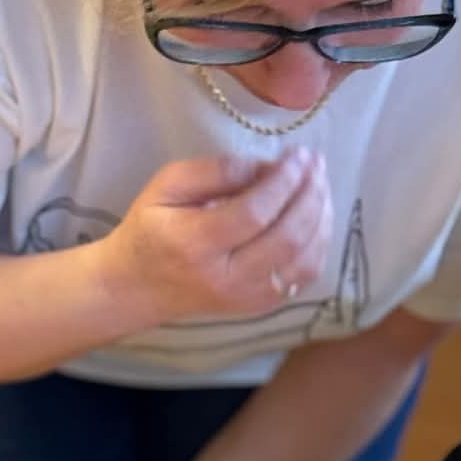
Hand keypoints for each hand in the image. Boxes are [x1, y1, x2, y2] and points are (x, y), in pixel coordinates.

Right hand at [99, 145, 332, 322]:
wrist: (139, 287)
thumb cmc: (150, 229)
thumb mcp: (166, 186)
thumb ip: (215, 171)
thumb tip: (267, 166)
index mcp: (195, 245)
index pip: (254, 213)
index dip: (284, 182)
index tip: (299, 155)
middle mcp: (226, 278)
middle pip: (287, 238)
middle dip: (310, 195)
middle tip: (317, 165)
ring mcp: (247, 298)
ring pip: (304, 260)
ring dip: (322, 218)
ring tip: (320, 185)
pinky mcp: (261, 305)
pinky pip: (304, 276)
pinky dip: (319, 243)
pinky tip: (317, 216)